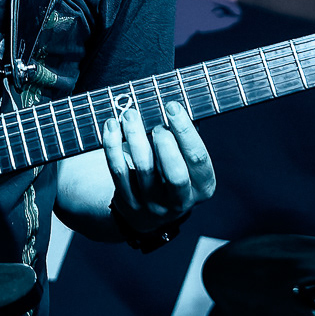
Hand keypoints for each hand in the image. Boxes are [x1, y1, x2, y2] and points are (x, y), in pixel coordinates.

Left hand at [102, 99, 215, 237]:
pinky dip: (113, 146)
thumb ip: (185, 136)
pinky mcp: (129, 203)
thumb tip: (177, 101)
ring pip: (143, 169)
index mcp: (203, 186)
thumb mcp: (187, 162)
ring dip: (135, 137)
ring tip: (130, 115)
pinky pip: (118, 171)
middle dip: (165, 143)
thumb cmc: (172, 173)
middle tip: (155, 122)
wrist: (150, 214)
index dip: (185, 131)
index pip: (197, 158)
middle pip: (175, 173)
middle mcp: (181, 201)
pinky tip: (111, 126)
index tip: (172, 106)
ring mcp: (153, 205)